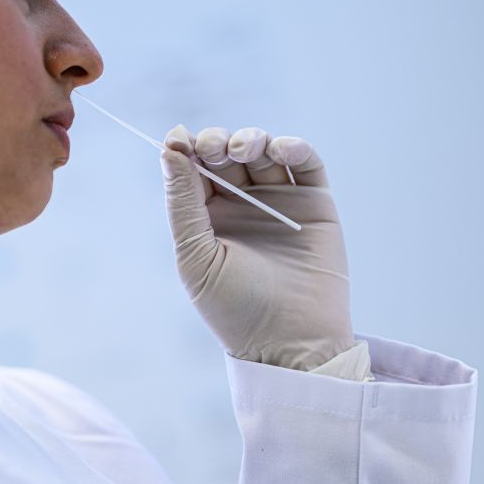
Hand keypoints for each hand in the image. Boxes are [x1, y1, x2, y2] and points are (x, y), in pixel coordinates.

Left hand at [159, 125, 355, 370]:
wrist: (292, 343)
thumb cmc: (236, 309)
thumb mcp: (196, 257)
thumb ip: (183, 203)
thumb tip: (168, 149)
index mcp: (209, 217)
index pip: (194, 169)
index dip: (185, 148)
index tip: (178, 139)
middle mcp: (243, 205)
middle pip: (227, 154)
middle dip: (217, 142)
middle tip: (214, 149)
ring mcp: (280, 201)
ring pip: (264, 151)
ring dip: (251, 139)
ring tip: (244, 150)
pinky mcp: (315, 203)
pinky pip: (305, 164)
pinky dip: (293, 147)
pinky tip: (279, 149)